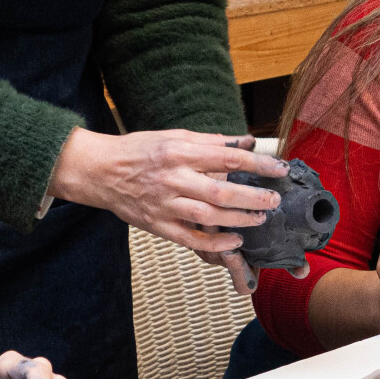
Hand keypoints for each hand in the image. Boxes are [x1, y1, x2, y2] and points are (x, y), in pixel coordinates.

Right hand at [48, 130, 288, 285]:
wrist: (100, 171)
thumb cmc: (138, 150)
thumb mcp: (173, 136)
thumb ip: (210, 141)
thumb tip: (245, 142)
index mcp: (179, 152)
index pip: (227, 158)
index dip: (258, 165)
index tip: (279, 168)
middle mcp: (173, 178)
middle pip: (221, 192)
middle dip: (253, 198)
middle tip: (274, 200)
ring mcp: (164, 204)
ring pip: (209, 217)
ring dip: (239, 220)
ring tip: (259, 218)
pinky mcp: (158, 225)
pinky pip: (191, 238)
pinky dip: (215, 243)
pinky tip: (235, 241)